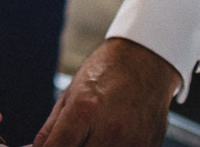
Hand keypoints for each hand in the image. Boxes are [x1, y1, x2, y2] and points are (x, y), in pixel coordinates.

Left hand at [34, 38, 180, 146]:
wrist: (144, 62)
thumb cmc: (105, 74)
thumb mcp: (70, 93)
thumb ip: (52, 127)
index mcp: (84, 110)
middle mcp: (109, 130)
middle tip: (72, 137)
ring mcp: (131, 142)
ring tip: (91, 135)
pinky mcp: (147, 146)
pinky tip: (109, 138)